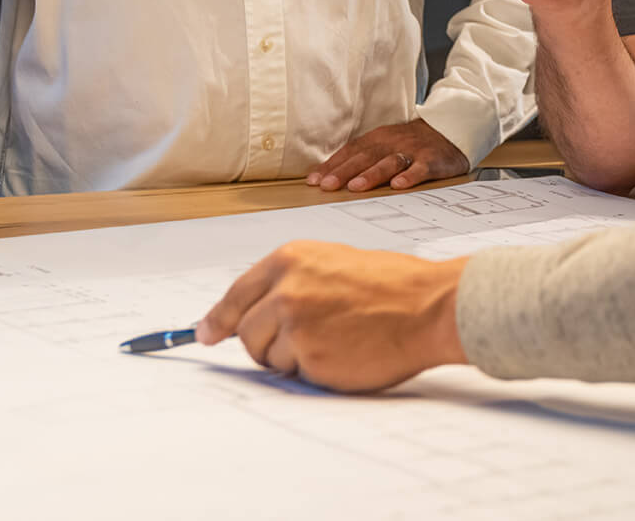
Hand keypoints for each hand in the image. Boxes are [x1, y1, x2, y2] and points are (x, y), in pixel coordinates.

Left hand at [197, 241, 468, 391]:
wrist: (429, 305)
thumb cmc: (394, 284)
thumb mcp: (335, 262)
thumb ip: (292, 282)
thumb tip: (255, 311)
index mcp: (290, 260)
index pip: (236, 294)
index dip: (216, 319)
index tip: (205, 333)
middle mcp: (286, 290)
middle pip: (245, 331)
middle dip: (262, 344)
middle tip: (296, 345)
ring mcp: (296, 325)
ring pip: (268, 356)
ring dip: (292, 357)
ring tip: (335, 341)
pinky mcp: (310, 357)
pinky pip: (296, 373)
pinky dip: (315, 371)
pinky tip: (345, 353)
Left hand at [307, 120, 466, 192]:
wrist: (450, 130)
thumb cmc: (409, 143)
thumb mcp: (384, 144)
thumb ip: (361, 157)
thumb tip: (328, 176)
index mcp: (378, 138)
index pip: (351, 151)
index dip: (332, 165)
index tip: (315, 181)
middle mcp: (392, 142)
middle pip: (365, 156)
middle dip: (345, 171)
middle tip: (328, 186)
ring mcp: (412, 151)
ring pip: (389, 161)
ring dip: (372, 174)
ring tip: (356, 187)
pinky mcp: (432, 160)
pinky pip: (420, 169)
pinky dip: (409, 176)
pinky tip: (399, 185)